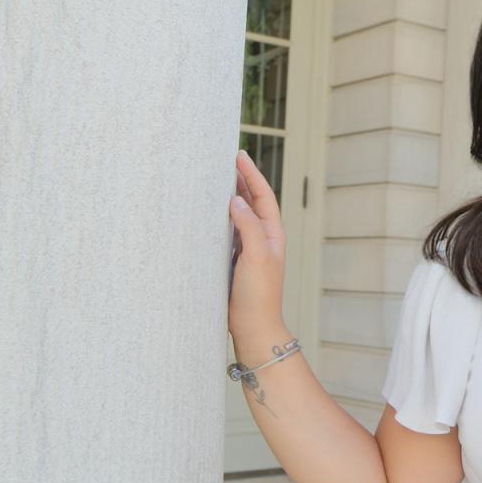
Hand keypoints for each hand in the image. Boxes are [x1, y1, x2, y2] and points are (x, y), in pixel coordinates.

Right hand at [228, 149, 287, 340]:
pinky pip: (228, 231)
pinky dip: (220, 217)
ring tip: (216, 178)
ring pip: (239, 215)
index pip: (262, 195)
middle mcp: (262, 238)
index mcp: (272, 234)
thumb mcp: (256, 256)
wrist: (253, 326)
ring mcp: (249, 249)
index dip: (251, 175)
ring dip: (230, 196)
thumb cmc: (259, 294)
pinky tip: (209, 212)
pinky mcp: (235, 260)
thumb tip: (236, 200)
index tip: (239, 155)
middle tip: (226, 160)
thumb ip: (248, 226)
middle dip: (241, 180)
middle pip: (252, 201)